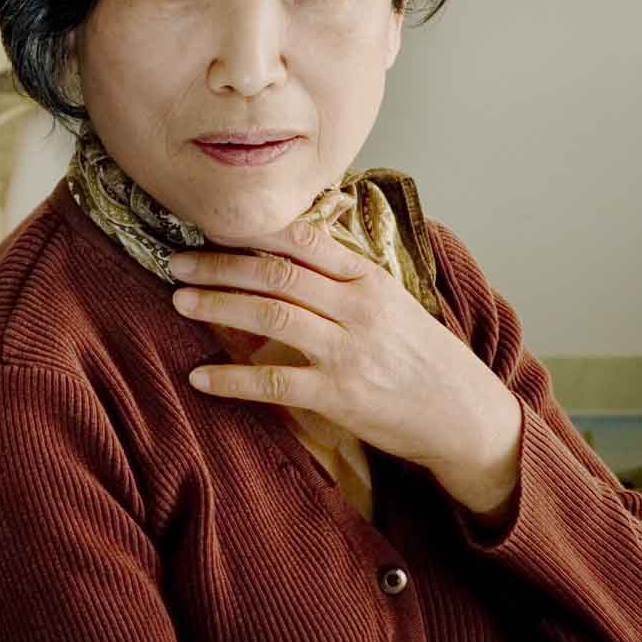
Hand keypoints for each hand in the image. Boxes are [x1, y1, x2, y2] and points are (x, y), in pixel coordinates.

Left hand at [169, 220, 521, 497]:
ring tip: (179, 301)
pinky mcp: (340, 396)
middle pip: (276, 274)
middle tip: (177, 262)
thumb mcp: (391, 302)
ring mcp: (348, 352)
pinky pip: (274, 382)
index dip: (250, 232)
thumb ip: (341, 277)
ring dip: (218, 306)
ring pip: (271, 316)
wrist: (464, 415)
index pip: (302, 240)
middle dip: (220, 266)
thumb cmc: (419, 355)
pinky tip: (200, 376)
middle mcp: (358, 307)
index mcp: (368, 277)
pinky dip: (232, 378)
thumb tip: (283, 248)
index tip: (210, 226)